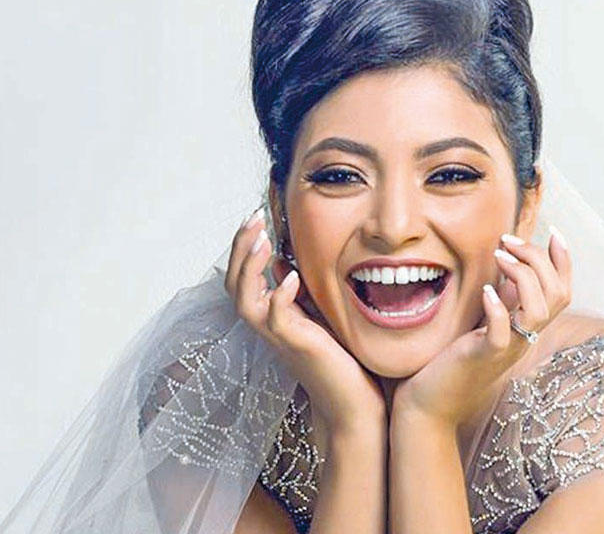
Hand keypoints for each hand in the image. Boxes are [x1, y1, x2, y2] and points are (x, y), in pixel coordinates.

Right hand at [225, 207, 386, 435]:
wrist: (351, 404)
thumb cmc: (338, 362)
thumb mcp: (317, 317)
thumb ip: (299, 295)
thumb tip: (286, 266)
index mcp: (273, 316)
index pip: (244, 277)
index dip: (244, 248)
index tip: (256, 218)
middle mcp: (269, 326)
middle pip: (235, 284)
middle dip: (240, 248)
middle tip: (251, 217)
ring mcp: (279, 337)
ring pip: (245, 300)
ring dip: (250, 267)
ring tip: (261, 239)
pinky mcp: (296, 346)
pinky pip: (276, 320)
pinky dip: (279, 297)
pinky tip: (290, 278)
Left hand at [391, 228, 571, 429]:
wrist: (429, 403)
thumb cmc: (452, 360)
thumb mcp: (483, 323)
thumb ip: (502, 300)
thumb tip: (511, 269)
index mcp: (527, 327)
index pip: (562, 292)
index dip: (563, 261)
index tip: (553, 232)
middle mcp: (525, 338)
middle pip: (558, 294)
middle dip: (538, 258)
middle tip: (508, 240)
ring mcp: (508, 349)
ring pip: (540, 311)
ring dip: (523, 276)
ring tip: (500, 256)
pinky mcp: (484, 358)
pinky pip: (503, 334)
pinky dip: (499, 308)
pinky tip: (486, 291)